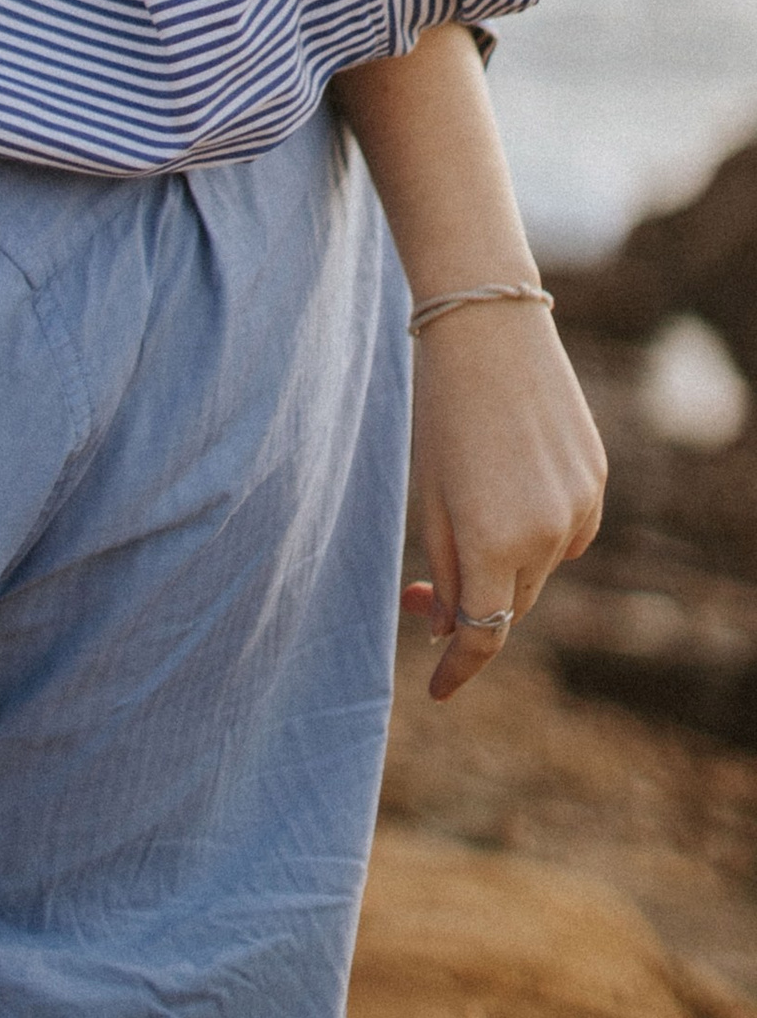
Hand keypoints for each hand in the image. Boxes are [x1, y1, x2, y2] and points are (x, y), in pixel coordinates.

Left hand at [406, 302, 605, 701]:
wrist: (485, 328)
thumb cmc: (440, 410)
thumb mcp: (430, 495)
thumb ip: (447, 568)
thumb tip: (453, 626)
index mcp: (494, 544)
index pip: (482, 636)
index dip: (457, 670)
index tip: (435, 690)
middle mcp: (548, 536)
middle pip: (510, 604)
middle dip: (472, 604)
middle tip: (421, 588)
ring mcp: (581, 508)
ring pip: (540, 568)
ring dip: (505, 560)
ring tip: (465, 501)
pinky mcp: (597, 480)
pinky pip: (567, 530)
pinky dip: (537, 528)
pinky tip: (507, 481)